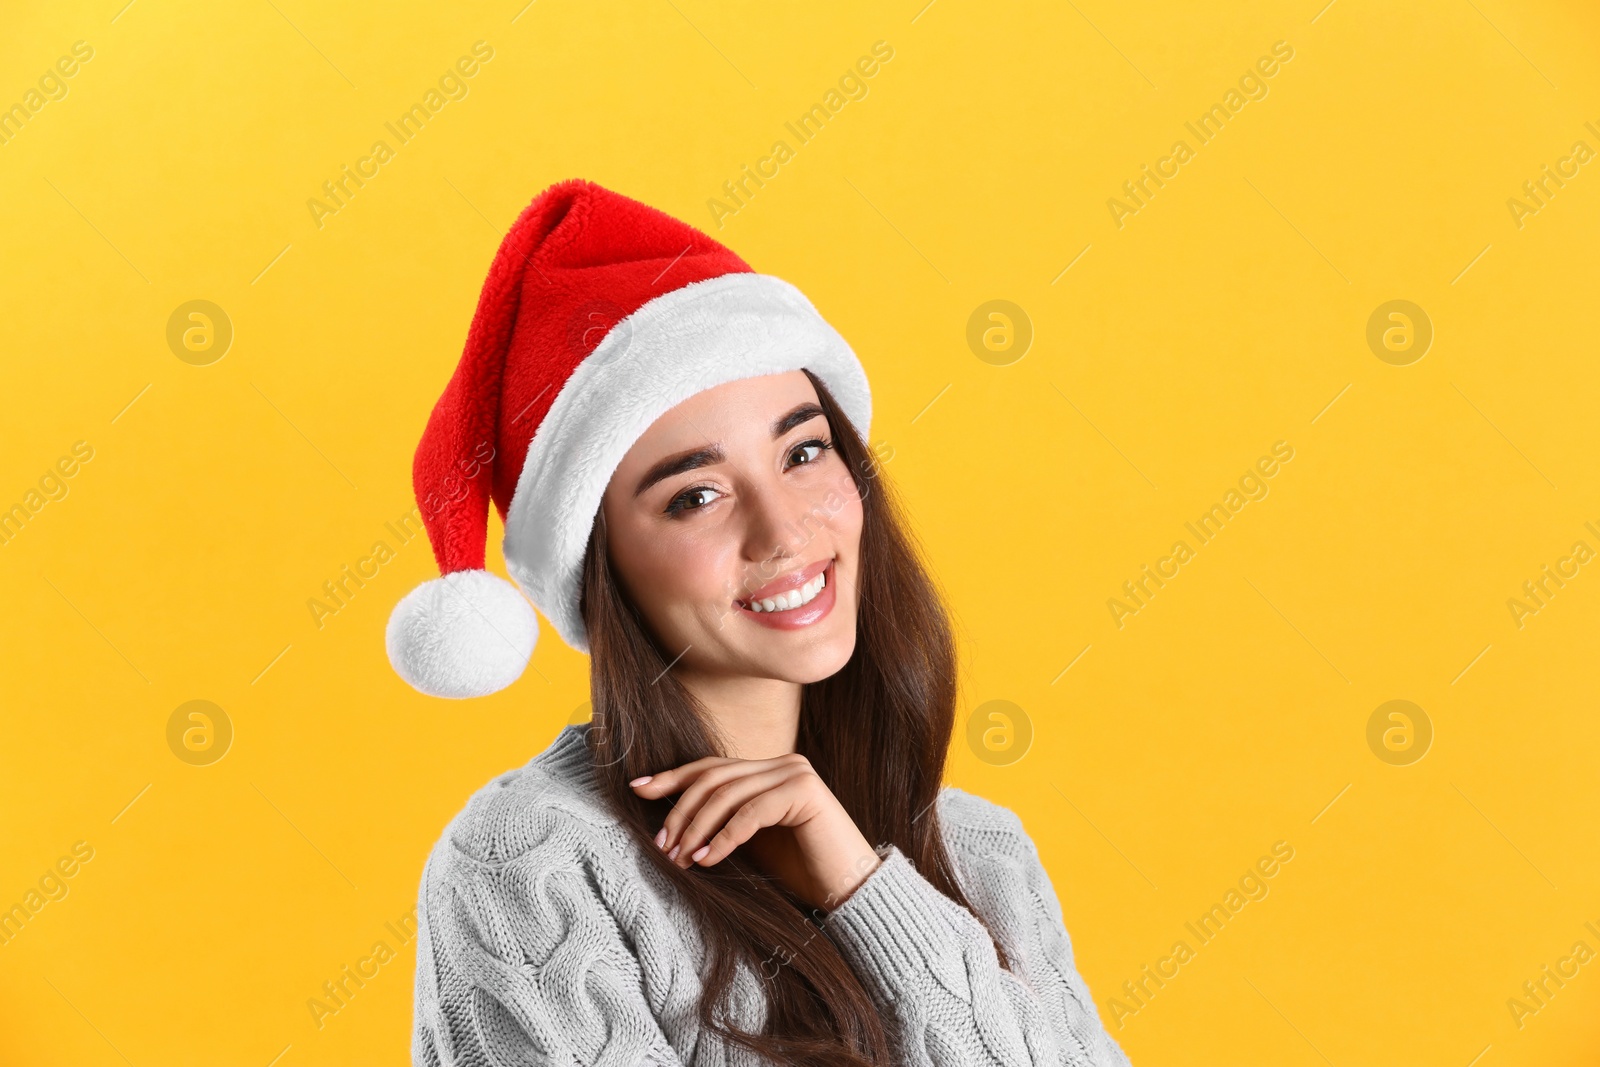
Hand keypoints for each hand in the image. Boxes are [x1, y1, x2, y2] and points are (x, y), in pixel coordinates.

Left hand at [630, 753, 882, 912]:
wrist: (848, 892)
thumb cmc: (800, 872)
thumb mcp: (750, 842)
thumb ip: (721, 823)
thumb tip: (669, 824)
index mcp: (768, 770)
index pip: (711, 767)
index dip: (672, 777)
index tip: (637, 789)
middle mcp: (783, 764)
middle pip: (714, 777)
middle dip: (681, 811)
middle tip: (660, 845)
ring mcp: (795, 774)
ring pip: (727, 794)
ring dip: (696, 828)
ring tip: (678, 858)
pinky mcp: (804, 792)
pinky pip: (750, 813)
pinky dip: (723, 838)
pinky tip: (706, 860)